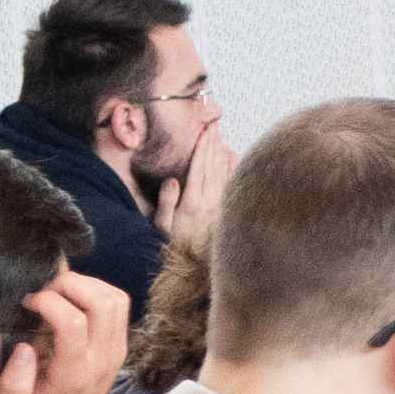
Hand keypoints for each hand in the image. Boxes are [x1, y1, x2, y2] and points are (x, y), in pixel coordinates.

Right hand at [0, 268, 129, 393]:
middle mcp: (102, 358)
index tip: (27, 303)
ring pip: (115, 299)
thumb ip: (12, 386)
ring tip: (57, 293)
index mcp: (74, 374)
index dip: (49, 302)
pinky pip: (118, 305)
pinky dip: (96, 292)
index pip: (73, 323)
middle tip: (44, 292)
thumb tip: (24, 348)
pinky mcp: (119, 343)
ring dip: (85, 285)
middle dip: (69, 285)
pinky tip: (72, 300)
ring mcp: (115, 349)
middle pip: (102, 303)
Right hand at [159, 122, 236, 237]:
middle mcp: (209, 202)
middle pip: (212, 166)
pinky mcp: (226, 211)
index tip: (204, 131)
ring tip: (220, 136)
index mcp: (192, 203)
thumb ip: (167, 202)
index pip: (198, 168)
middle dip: (212, 144)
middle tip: (213, 125)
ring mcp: (220, 206)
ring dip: (221, 153)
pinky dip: (231, 168)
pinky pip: (230, 184)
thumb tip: (173, 180)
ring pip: (222, 173)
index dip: (201, 148)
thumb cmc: (175, 246)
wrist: (197, 268)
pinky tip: (232, 156)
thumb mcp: (162, 226)